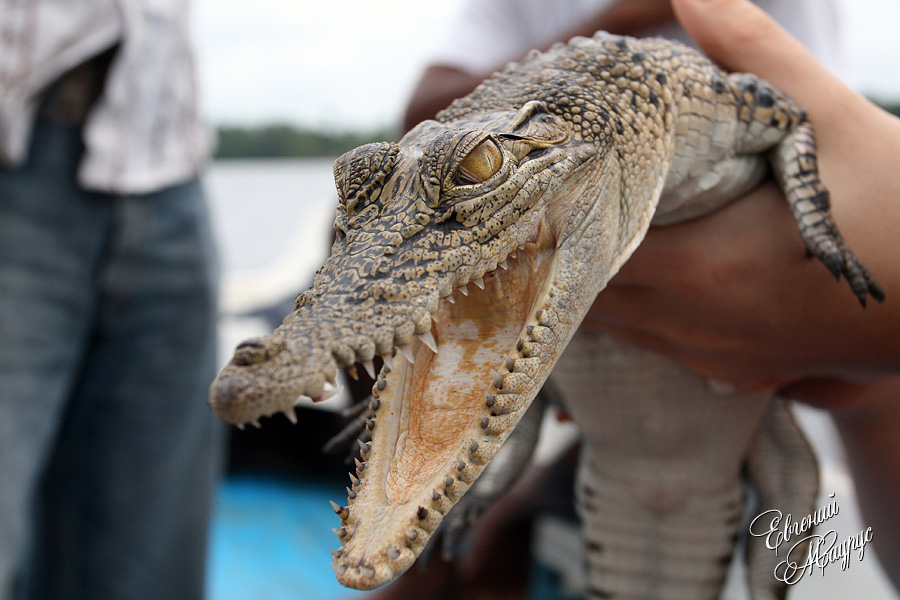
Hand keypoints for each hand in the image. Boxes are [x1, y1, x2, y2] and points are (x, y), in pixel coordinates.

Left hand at [585, 0, 899, 399]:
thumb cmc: (898, 206)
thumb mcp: (827, 119)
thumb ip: (753, 54)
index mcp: (701, 267)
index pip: (585, 254)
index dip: (554, 225)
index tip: (536, 195)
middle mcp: (694, 324)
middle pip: (589, 299)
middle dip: (566, 256)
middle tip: (550, 213)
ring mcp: (715, 357)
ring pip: (620, 330)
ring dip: (596, 290)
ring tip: (582, 243)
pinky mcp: (738, 372)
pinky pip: (658, 349)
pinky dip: (636, 317)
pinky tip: (642, 283)